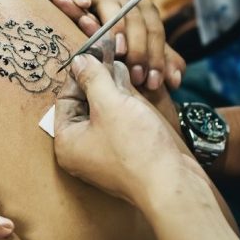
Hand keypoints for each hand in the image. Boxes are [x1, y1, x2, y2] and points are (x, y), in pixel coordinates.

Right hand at [36, 0, 185, 91]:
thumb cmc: (114, 37)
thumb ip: (159, 61)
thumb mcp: (139, 49)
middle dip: (138, 49)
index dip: (156, 56)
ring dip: (115, 27)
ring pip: (110, 4)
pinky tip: (83, 4)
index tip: (153, 82)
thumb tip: (175, 80)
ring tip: (118, 50)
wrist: (84, 10)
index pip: (154, 30)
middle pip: (135, 19)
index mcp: (142, 9)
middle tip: (135, 77)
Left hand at [53, 53, 203, 207]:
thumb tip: (79, 60)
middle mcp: (82, 150)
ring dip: (115, 90)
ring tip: (127, 69)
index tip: (92, 54)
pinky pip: (121, 123)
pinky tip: (139, 89)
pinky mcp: (127, 154)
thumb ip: (93, 78)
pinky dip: (127, 105)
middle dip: (99, 81)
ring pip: (105, 112)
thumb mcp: (110, 104)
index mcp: (67, 142)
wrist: (175, 185)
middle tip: (111, 57)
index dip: (79, 74)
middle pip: (84, 105)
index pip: (64, 98)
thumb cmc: (138, 148)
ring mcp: (105, 154)